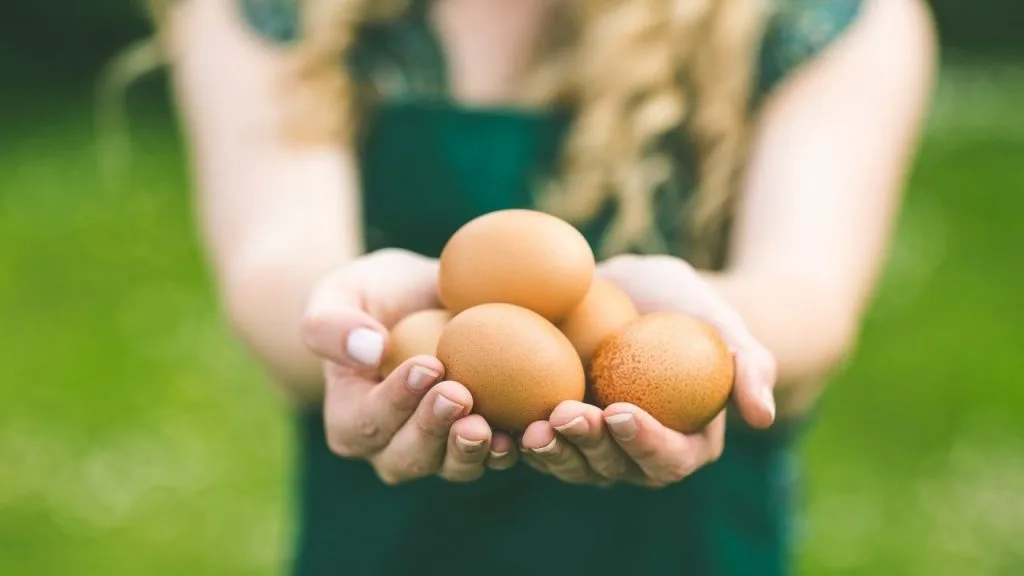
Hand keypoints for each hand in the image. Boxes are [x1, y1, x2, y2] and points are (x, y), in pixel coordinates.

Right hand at [300, 249, 518, 484]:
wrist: (423, 298)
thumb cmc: (372, 294)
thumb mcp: (338, 293)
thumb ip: (331, 324)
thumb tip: (370, 350)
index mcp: (350, 420)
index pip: (367, 421)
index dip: (395, 401)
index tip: (428, 365)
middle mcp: (390, 448)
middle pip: (408, 456)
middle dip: (433, 430)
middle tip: (459, 394)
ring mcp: (438, 451)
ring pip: (452, 466)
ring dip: (470, 450)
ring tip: (488, 426)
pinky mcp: (479, 442)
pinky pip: (493, 456)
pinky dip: (510, 448)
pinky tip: (526, 430)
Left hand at [521, 254, 776, 487]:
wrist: (635, 291)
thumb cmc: (687, 307)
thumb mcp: (723, 323)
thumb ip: (750, 367)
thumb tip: (762, 418)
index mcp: (684, 443)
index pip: (668, 458)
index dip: (644, 443)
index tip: (620, 410)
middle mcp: (637, 456)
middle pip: (614, 469)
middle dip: (589, 448)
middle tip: (567, 414)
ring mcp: (595, 448)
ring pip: (572, 464)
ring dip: (552, 451)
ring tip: (534, 425)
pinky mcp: (558, 430)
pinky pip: (540, 443)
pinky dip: (522, 436)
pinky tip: (502, 418)